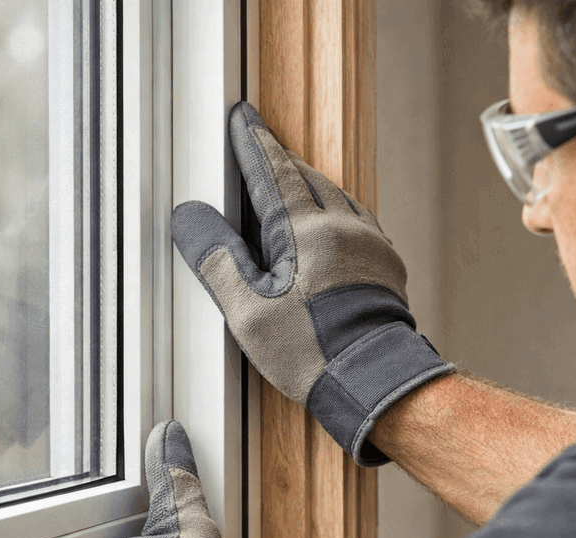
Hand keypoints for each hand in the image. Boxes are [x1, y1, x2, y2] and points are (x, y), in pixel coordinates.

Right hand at [170, 102, 453, 466]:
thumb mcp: (247, 309)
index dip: (253, 144)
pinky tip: (329, 223)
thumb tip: (190, 216)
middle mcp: (343, 227)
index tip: (242, 120)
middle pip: (307, 178)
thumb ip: (216, 258)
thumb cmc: (310, 351)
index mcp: (304, 230)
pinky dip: (336, 211)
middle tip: (259, 146)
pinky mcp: (386, 266)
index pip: (273, 172)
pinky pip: (358, 221)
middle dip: (280, 161)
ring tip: (290, 182)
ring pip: (336, 197)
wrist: (373, 380)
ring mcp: (370, 244)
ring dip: (310, 185)